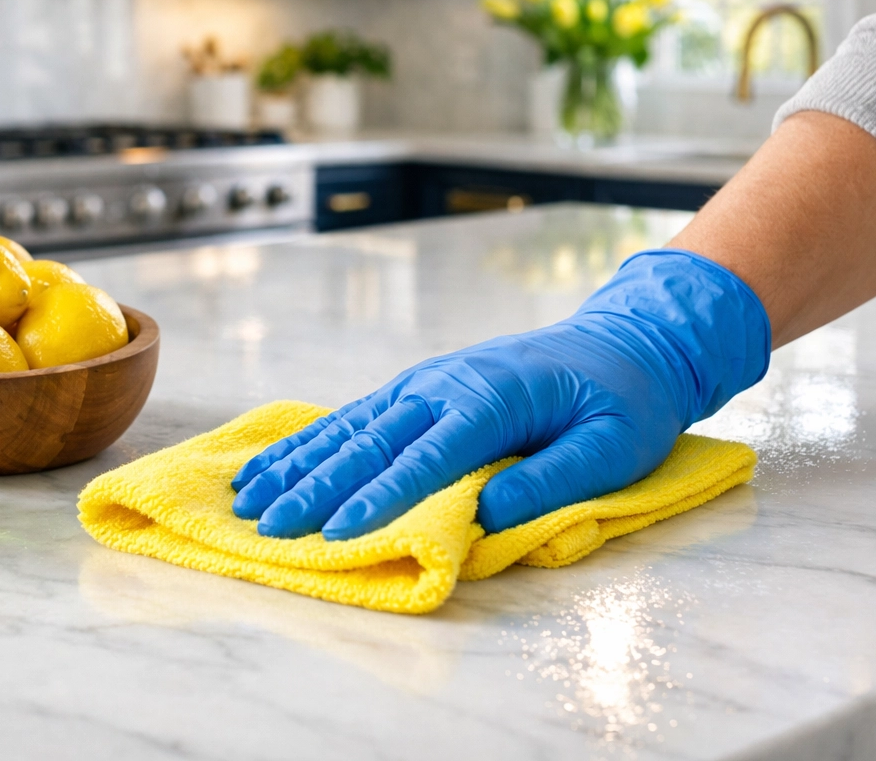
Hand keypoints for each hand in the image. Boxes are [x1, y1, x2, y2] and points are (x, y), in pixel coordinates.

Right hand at [231, 250, 770, 538]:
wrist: (626, 341)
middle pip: (371, 442)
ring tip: (249, 498)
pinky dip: (311, 442)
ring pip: (350, 427)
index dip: (378, 499)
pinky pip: (355, 417)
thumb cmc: (624, 400)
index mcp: (492, 399)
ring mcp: (426, 382)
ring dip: (299, 463)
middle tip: (269, 526)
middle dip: (316, 487)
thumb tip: (486, 513)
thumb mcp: (613, 446)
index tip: (335, 533)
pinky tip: (275, 463)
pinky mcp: (419, 389)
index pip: (425, 458)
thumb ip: (551, 480)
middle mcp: (445, 384)